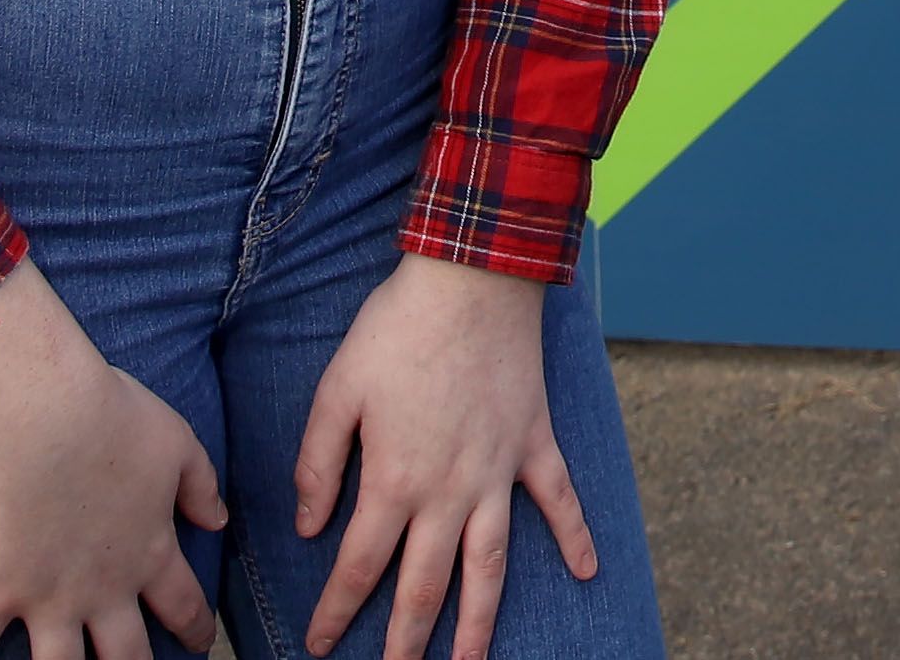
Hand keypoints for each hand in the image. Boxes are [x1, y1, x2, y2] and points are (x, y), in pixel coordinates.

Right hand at [0, 256, 226, 659]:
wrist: (42, 419)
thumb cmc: (112, 419)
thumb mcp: (178, 443)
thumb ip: (200, 487)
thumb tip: (219, 521)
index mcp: (149, 553)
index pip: (183, 605)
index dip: (195, 629)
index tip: (199, 644)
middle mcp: (103, 590)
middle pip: (126, 654)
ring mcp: (47, 599)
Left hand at [296, 252, 596, 659]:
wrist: (472, 276)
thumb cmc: (397, 329)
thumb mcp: (337, 391)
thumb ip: (319, 463)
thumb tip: (312, 526)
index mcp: (395, 480)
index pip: (359, 567)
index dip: (337, 612)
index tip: (319, 645)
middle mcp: (449, 491)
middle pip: (427, 586)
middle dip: (407, 641)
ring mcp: (498, 472)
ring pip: (491, 566)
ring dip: (481, 622)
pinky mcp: (533, 444)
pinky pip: (559, 500)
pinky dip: (575, 537)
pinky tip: (587, 571)